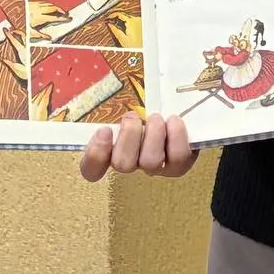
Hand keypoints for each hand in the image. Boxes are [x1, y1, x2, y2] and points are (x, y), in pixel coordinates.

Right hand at [78, 112, 197, 181]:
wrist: (182, 110)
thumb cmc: (148, 106)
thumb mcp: (129, 104)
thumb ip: (115, 106)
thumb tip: (120, 107)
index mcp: (112, 150)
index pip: (91, 169)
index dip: (95, 155)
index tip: (105, 130)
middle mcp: (133, 163)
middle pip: (122, 164)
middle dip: (128, 136)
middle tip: (133, 117)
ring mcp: (156, 167)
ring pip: (150, 162)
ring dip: (153, 135)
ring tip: (157, 118)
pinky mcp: (180, 164)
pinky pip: (177, 158)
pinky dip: (175, 137)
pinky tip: (173, 121)